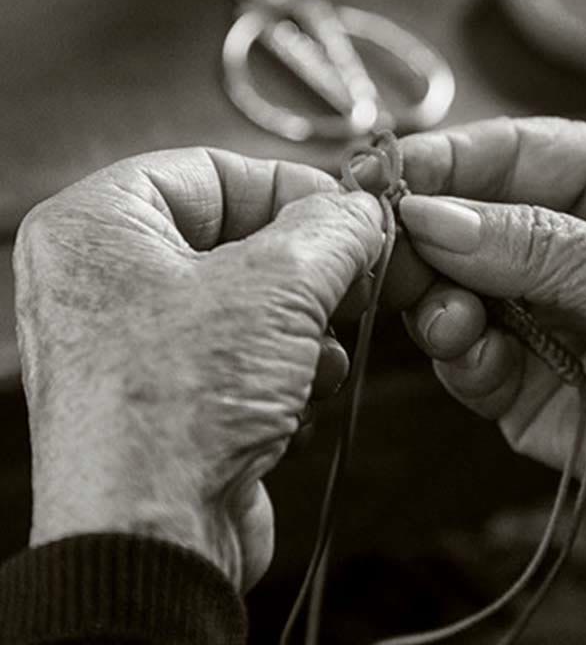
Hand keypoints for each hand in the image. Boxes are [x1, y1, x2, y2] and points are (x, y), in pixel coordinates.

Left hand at [14, 148, 382, 590]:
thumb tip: (362, 210)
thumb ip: (333, 228)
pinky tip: (301, 391)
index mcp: (99, 225)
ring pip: (249, 298)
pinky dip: (284, 365)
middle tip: (357, 272)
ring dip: (302, 323)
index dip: (289, 185)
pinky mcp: (170, 393)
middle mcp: (106, 278)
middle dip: (305, 267)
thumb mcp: (279, 288)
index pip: (211, 170)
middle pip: (235, 237)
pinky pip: (241, 349)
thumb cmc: (179, 406)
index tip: (348, 209)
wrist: (155, 541)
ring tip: (319, 348)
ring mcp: (135, 339)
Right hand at [394, 117, 585, 598]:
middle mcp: (562, 242)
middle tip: (392, 249)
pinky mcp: (520, 377)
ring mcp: (537, 310)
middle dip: (426, 238)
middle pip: (462, 222)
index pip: (505, 154)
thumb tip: (435, 216)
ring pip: (450, 290)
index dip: (441, 161)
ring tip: (453, 318)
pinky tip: (484, 359)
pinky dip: (462, 358)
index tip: (383, 174)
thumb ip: (535, 244)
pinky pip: (465, 357)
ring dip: (439, 303)